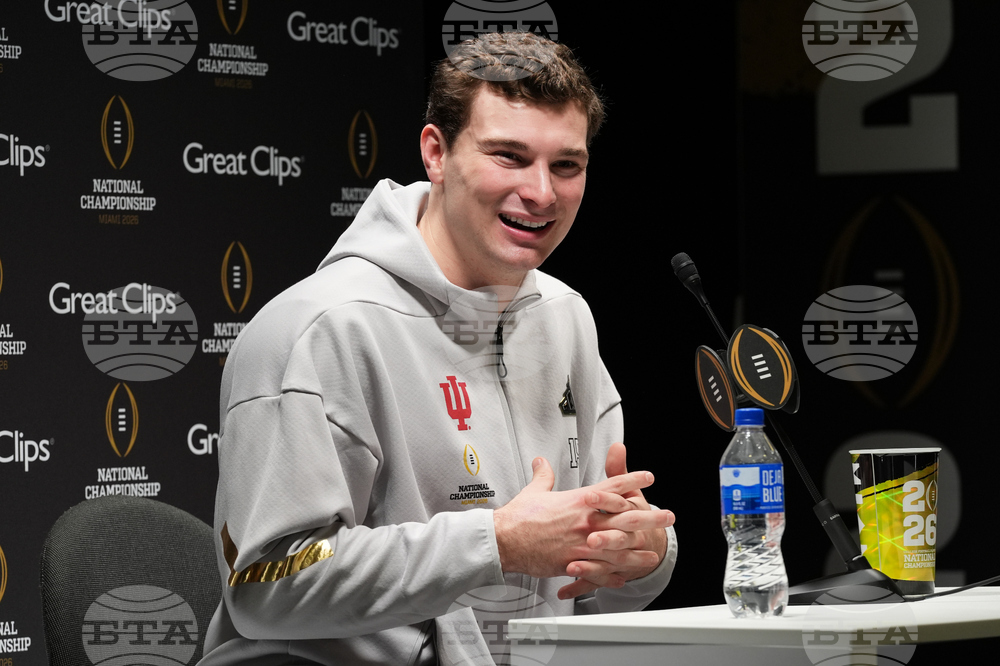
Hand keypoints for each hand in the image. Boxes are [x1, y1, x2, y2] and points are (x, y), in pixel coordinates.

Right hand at [493, 456, 672, 582]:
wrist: (504, 540)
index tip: (648, 478)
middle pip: (625, 518)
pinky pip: (599, 571)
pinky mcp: (572, 563)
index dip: (633, 481)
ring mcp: (581, 544)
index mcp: (578, 501)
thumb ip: (543, 476)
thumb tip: (541, 462)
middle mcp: (584, 522)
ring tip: (652, 554)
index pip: (612, 487)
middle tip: (667, 516)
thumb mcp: (534, 491)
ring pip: (618, 549)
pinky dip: (612, 575)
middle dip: (649, 517)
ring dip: (638, 552)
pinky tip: (622, 578)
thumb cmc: (518, 517)